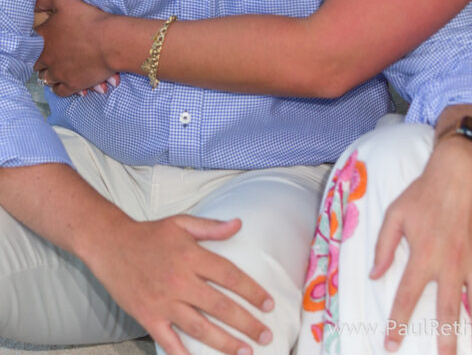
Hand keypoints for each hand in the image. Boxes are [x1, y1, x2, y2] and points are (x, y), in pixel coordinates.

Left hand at [34, 0, 119, 94]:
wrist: (112, 41)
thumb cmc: (90, 19)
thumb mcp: (65, 0)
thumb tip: (34, 4)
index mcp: (44, 37)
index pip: (31, 41)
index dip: (37, 40)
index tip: (46, 39)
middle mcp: (47, 57)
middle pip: (37, 63)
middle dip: (43, 60)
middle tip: (54, 55)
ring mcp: (59, 73)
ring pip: (46, 78)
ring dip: (50, 74)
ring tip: (59, 70)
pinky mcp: (72, 85)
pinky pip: (59, 91)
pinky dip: (59, 87)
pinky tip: (64, 82)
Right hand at [87, 212, 274, 354]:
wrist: (110, 244)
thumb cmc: (149, 234)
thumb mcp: (181, 223)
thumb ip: (211, 227)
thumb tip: (238, 224)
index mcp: (191, 256)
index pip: (229, 276)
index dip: (252, 291)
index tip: (268, 304)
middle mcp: (180, 281)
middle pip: (220, 306)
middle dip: (246, 323)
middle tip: (266, 335)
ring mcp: (163, 302)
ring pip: (200, 328)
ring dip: (225, 343)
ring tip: (246, 352)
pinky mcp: (148, 317)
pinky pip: (169, 341)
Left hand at [370, 137, 471, 353]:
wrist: (462, 168)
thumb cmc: (425, 190)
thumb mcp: (396, 213)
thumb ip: (384, 246)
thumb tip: (374, 275)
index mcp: (423, 255)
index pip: (407, 297)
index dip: (397, 324)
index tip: (390, 346)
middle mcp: (451, 263)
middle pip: (447, 311)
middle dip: (446, 341)